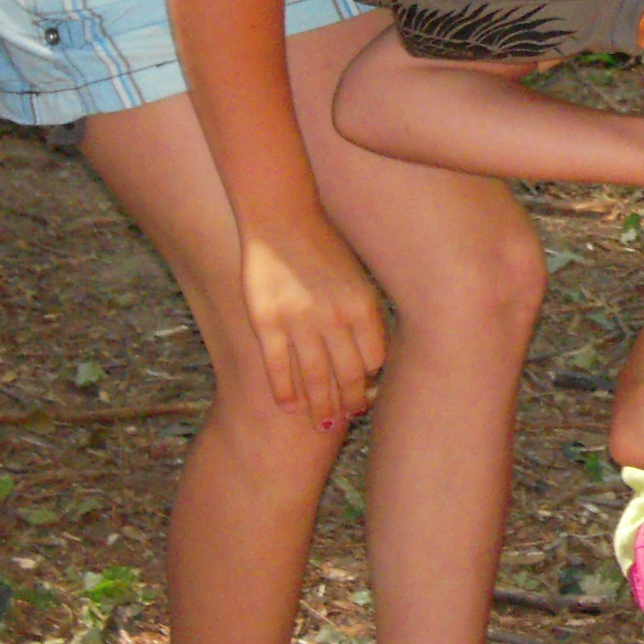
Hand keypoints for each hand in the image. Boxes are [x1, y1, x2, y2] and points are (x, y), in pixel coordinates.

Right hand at [240, 217, 385, 430]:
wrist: (282, 218)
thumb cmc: (325, 250)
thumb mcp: (358, 279)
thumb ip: (367, 316)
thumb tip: (377, 361)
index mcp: (362, 306)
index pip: (374, 360)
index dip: (372, 381)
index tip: (369, 395)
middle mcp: (333, 317)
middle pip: (347, 374)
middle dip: (350, 401)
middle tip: (349, 419)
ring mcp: (298, 320)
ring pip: (314, 377)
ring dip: (320, 406)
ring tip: (323, 425)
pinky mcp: (265, 321)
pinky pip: (276, 366)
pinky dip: (284, 391)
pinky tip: (288, 408)